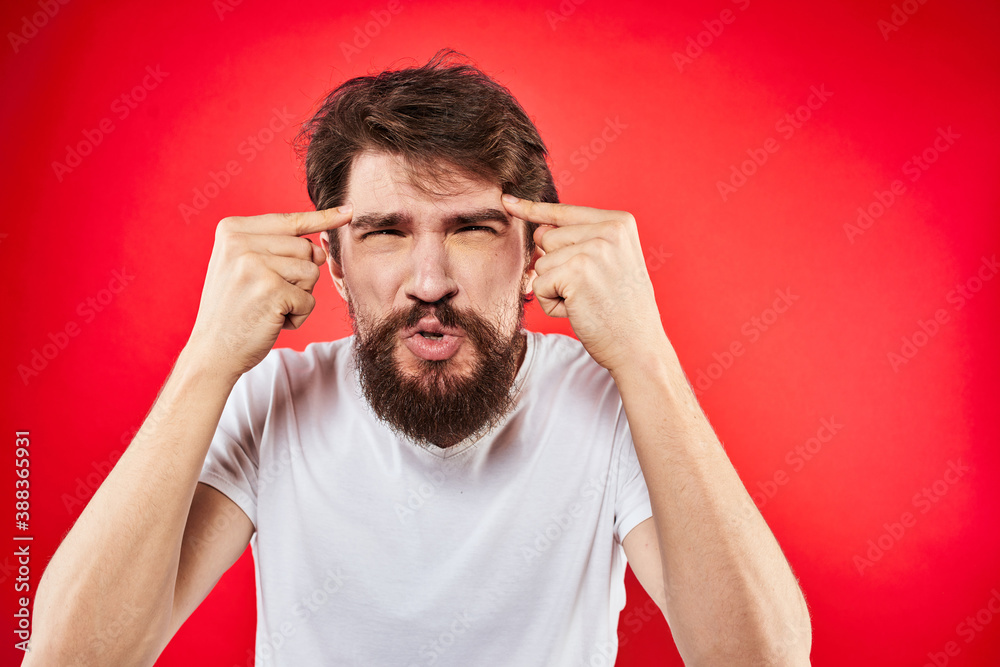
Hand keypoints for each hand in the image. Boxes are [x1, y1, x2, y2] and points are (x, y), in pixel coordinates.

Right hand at [185, 206, 352, 380]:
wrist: (211, 352)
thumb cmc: (233, 310)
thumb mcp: (243, 267)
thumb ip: (277, 249)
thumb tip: (321, 247)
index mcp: (231, 230)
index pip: (288, 221)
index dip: (321, 219)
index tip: (348, 211)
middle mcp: (240, 242)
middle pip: (306, 249)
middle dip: (299, 277)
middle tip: (267, 296)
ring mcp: (255, 265)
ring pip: (311, 273)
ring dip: (299, 297)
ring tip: (269, 308)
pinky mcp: (271, 290)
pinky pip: (309, 300)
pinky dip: (298, 317)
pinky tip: (271, 322)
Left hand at [501, 195, 666, 373]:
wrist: (639, 347)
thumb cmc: (621, 310)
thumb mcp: (610, 264)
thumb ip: (579, 242)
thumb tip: (538, 232)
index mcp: (619, 222)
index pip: (565, 211)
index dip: (532, 209)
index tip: (506, 200)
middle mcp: (609, 230)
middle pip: (546, 238)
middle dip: (556, 268)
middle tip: (589, 290)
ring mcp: (593, 249)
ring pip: (541, 263)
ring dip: (554, 288)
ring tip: (586, 302)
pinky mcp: (576, 272)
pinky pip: (538, 284)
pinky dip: (550, 304)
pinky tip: (578, 311)